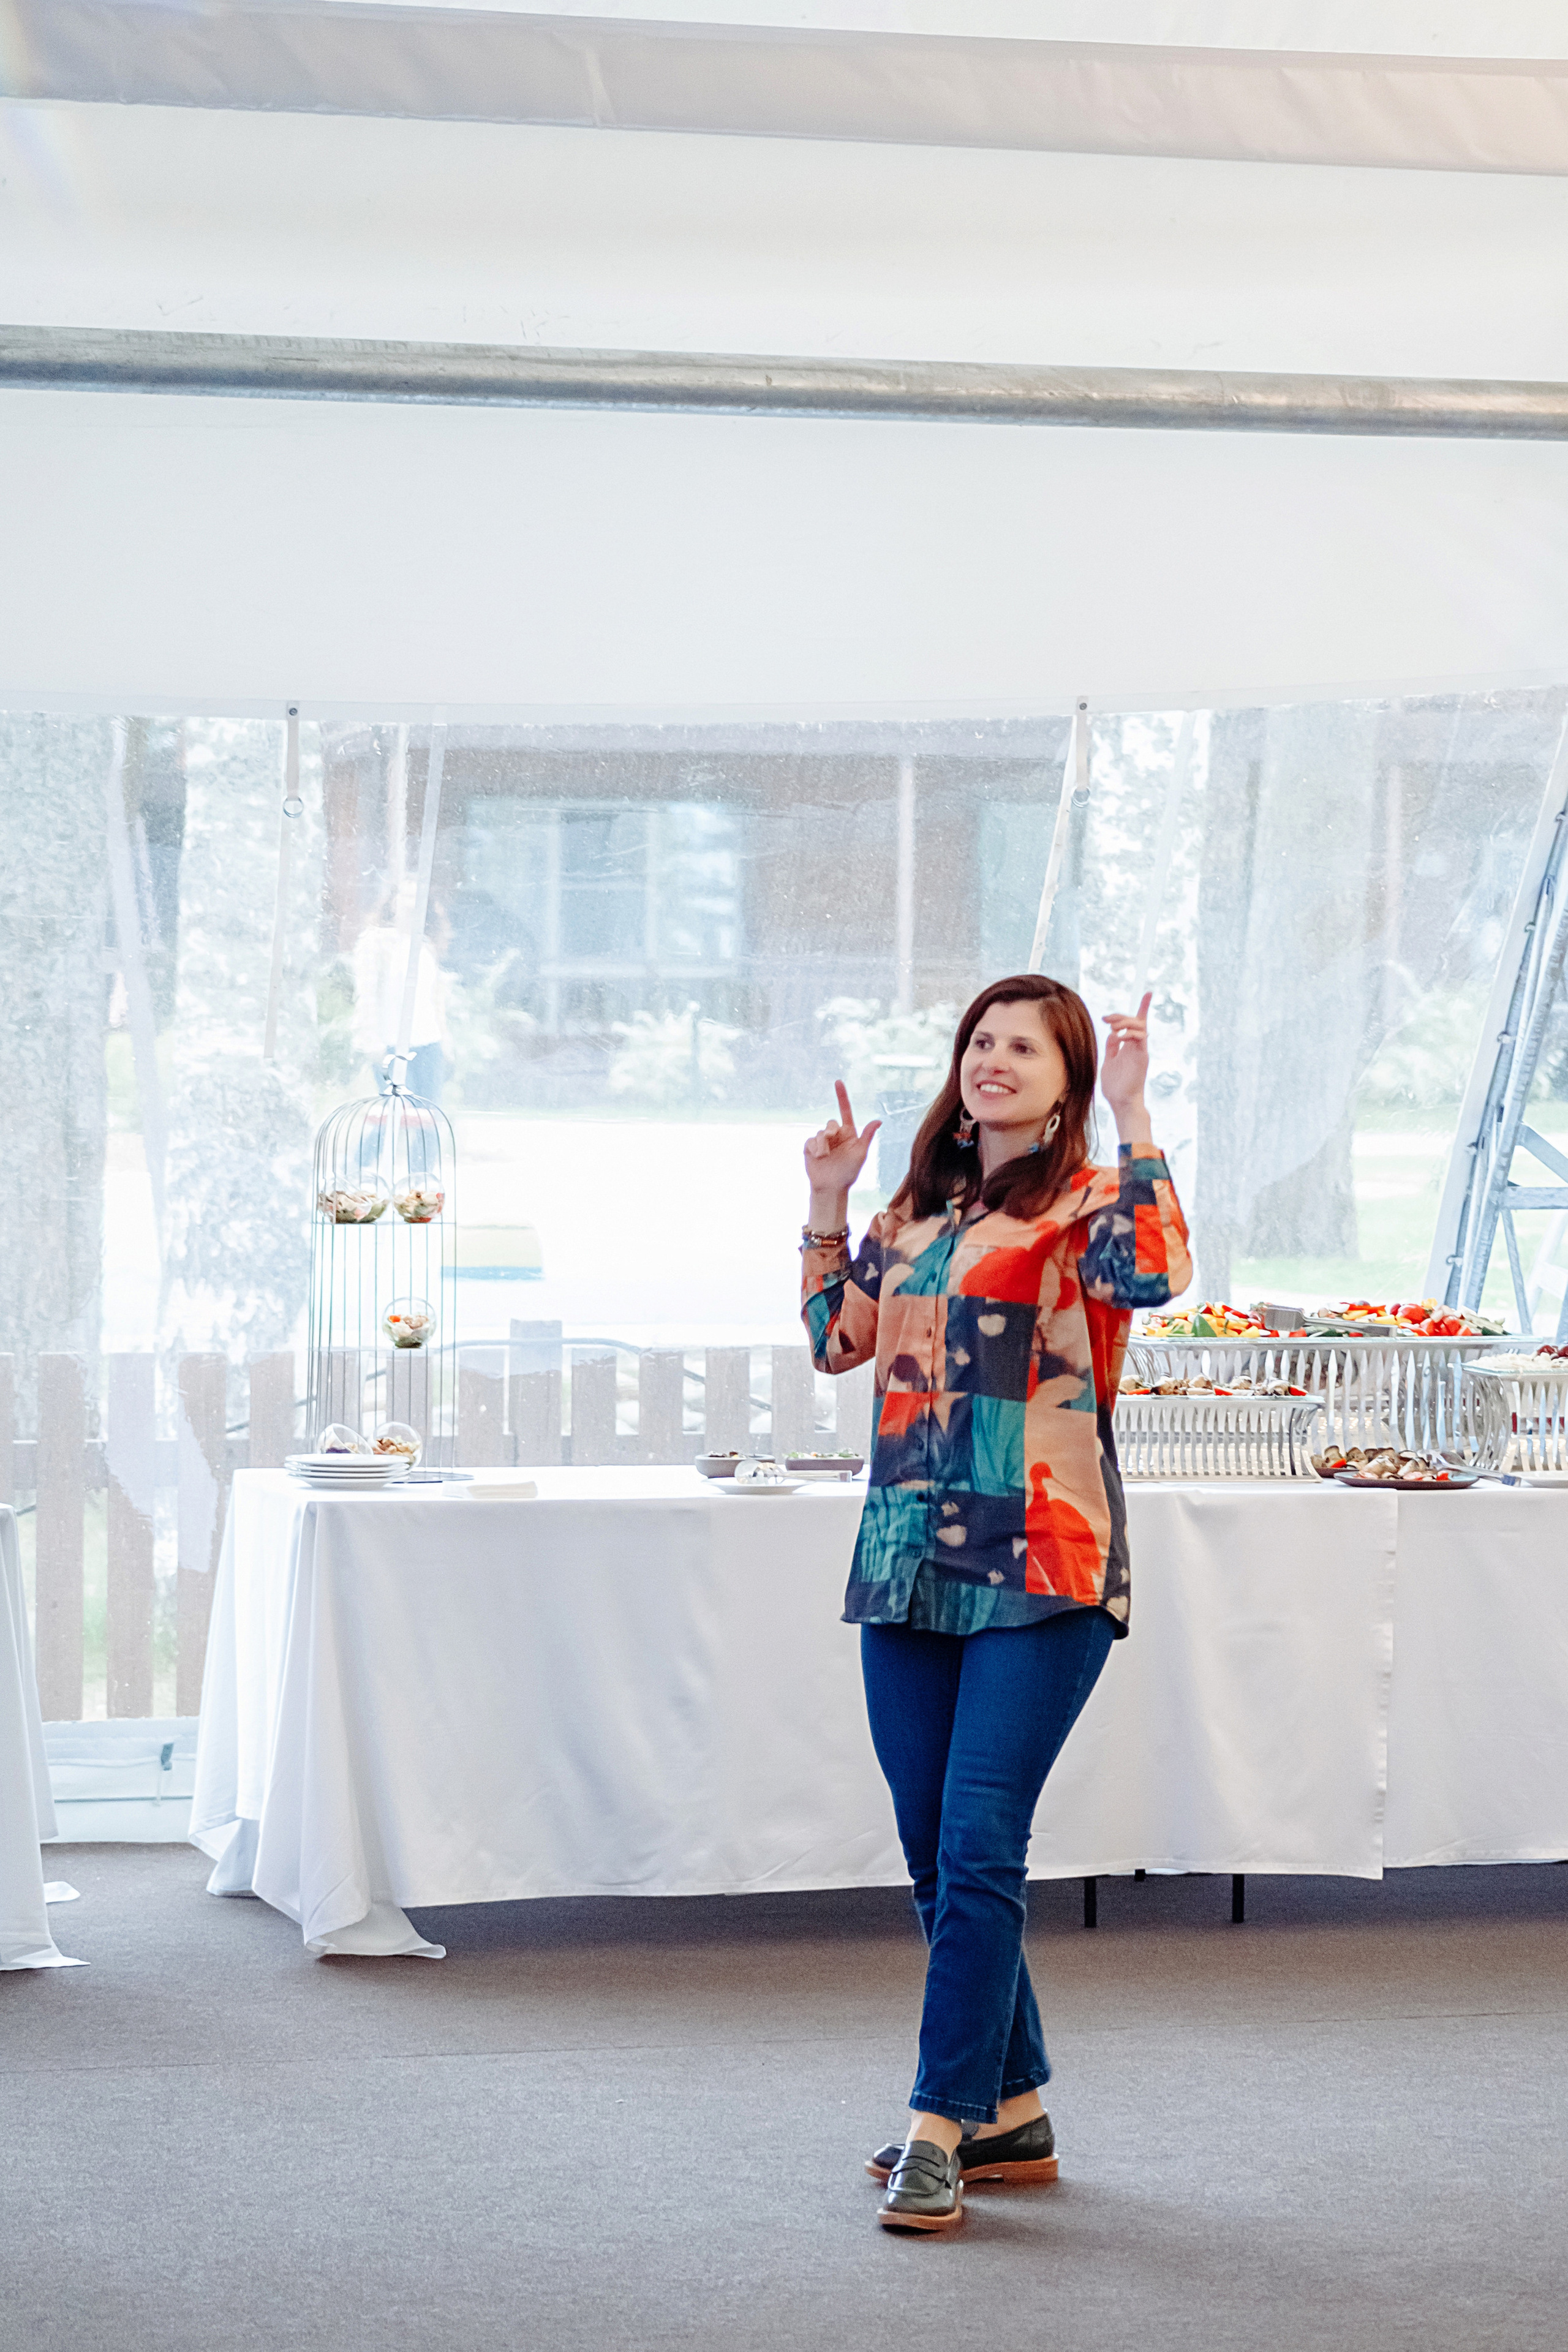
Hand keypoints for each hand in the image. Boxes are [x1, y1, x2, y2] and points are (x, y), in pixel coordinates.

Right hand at [804, 1082, 881, 1204]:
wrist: (831, 1187)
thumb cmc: (849, 1173)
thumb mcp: (860, 1154)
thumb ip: (866, 1136)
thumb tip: (879, 1120)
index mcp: (848, 1133)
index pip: (845, 1111)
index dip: (842, 1096)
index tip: (838, 1082)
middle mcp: (835, 1135)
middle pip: (831, 1122)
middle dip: (830, 1132)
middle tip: (831, 1144)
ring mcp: (822, 1141)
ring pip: (820, 1132)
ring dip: (823, 1144)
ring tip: (825, 1157)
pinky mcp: (810, 1147)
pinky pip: (810, 1140)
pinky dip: (814, 1148)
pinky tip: (818, 1157)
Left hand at [1101, 992, 1152, 1135]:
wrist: (1121, 1102)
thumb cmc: (1115, 1086)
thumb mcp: (1109, 1062)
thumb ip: (1111, 1047)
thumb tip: (1112, 1033)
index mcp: (1129, 1047)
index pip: (1137, 1024)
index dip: (1143, 1008)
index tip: (1148, 993)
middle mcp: (1137, 1047)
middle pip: (1137, 1022)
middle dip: (1122, 1016)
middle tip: (1106, 1018)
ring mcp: (1140, 1052)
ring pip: (1140, 1027)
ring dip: (1125, 1022)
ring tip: (1112, 1026)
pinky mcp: (1142, 1057)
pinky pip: (1140, 1038)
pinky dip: (1129, 1033)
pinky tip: (1118, 1037)